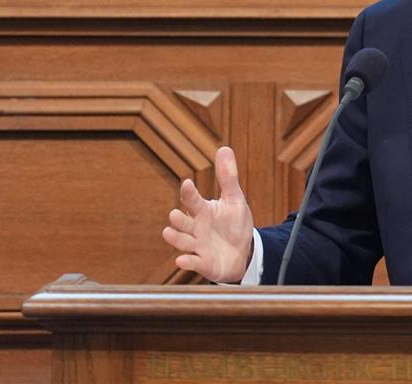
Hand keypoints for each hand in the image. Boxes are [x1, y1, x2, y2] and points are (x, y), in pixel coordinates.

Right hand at [162, 147, 253, 282]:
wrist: (243, 252)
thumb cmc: (234, 224)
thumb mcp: (234, 199)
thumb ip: (228, 177)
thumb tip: (224, 148)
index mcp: (203, 211)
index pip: (193, 200)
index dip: (189, 193)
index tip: (187, 183)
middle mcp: (196, 228)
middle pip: (183, 222)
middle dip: (178, 219)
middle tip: (175, 214)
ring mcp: (198, 246)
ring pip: (182, 242)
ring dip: (175, 238)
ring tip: (168, 232)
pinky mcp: (204, 263)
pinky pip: (193, 263)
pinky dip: (187, 262)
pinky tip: (182, 261)